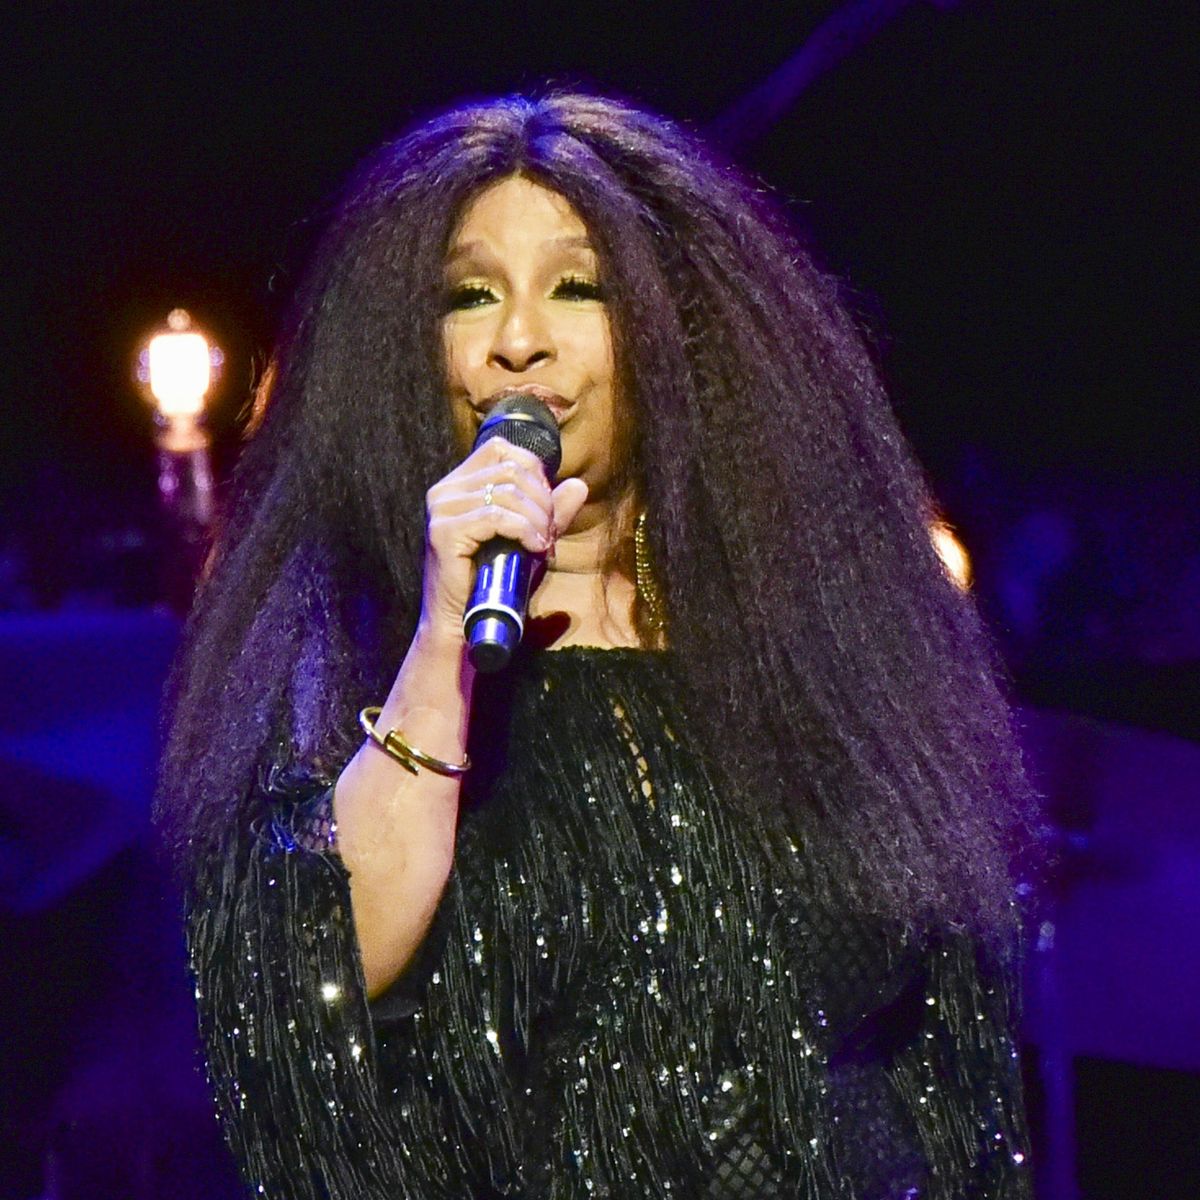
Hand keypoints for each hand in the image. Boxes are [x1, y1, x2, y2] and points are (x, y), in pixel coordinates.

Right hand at [418, 437, 588, 645]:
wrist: (465, 623)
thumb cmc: (496, 581)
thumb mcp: (530, 539)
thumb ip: (552, 512)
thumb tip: (579, 485)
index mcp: (458, 484)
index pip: (501, 448)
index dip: (534, 472)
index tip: (546, 507)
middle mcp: (444, 490)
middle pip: (510, 468)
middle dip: (541, 499)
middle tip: (548, 531)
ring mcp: (441, 509)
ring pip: (506, 491)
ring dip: (536, 518)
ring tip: (542, 543)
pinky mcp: (443, 532)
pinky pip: (496, 516)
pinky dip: (524, 530)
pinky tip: (535, 547)